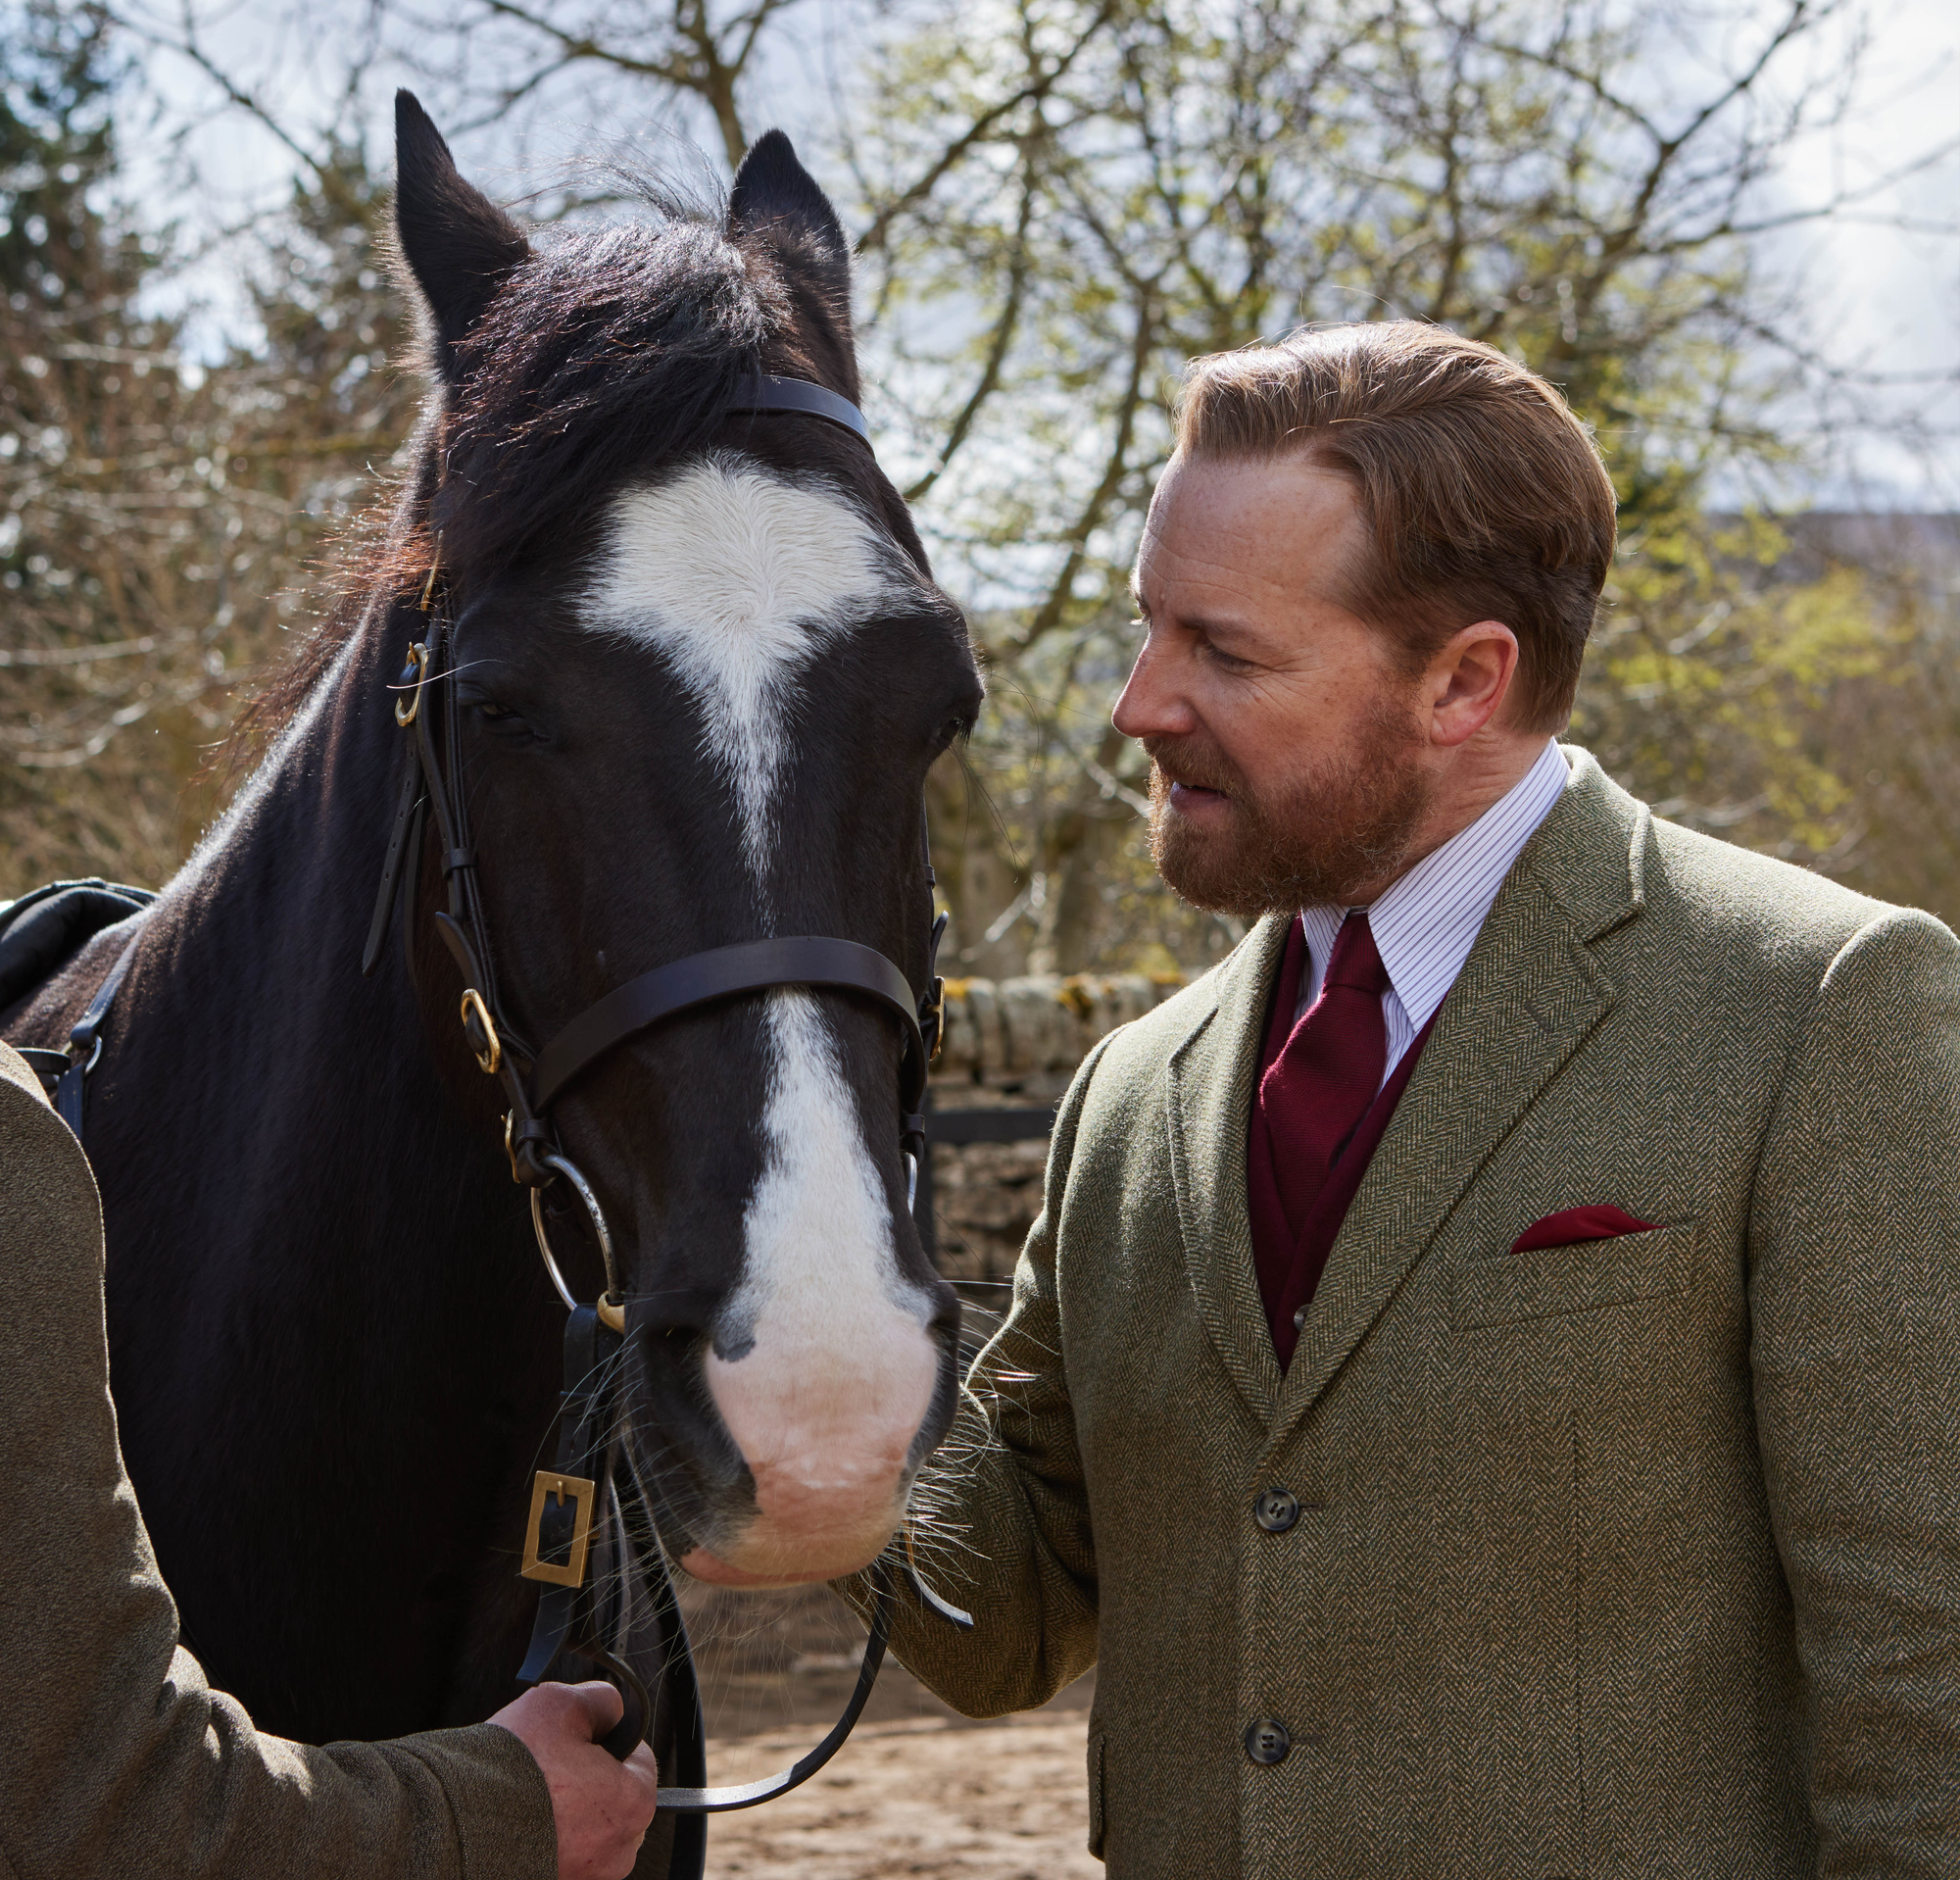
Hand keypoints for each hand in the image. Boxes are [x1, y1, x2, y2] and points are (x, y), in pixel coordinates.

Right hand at [490, 1681, 657, 1879]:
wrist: (456, 1820)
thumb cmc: (514, 1766)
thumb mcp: (563, 1702)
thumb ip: (602, 1702)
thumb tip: (611, 1710)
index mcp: (634, 1803)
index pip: (640, 1760)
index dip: (610, 1741)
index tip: (581, 1739)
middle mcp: (618, 1851)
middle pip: (616, 1799)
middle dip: (590, 1779)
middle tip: (553, 1764)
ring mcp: (585, 1877)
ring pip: (589, 1829)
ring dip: (568, 1811)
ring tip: (532, 1792)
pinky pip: (563, 1852)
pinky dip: (548, 1836)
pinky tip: (522, 1819)